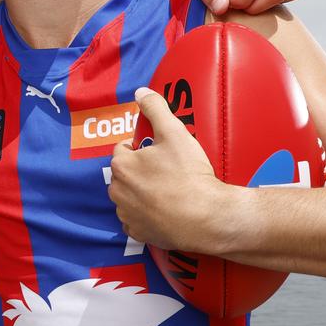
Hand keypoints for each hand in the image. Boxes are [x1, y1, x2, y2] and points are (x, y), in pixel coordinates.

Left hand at [109, 87, 227, 252]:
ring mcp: (126, 215)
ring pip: (129, 196)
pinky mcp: (138, 233)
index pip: (124, 148)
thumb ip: (156, 108)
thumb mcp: (175, 132)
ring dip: (141, 192)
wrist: (208, 217)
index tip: (160, 152)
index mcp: (122, 165)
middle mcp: (117, 191)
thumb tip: (141, 92)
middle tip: (167, 171)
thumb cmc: (190, 174)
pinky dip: (146, 215)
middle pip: (125, 173)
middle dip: (140, 170)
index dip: (141, 147)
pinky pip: (136, 220)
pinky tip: (164, 210)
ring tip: (168, 190)